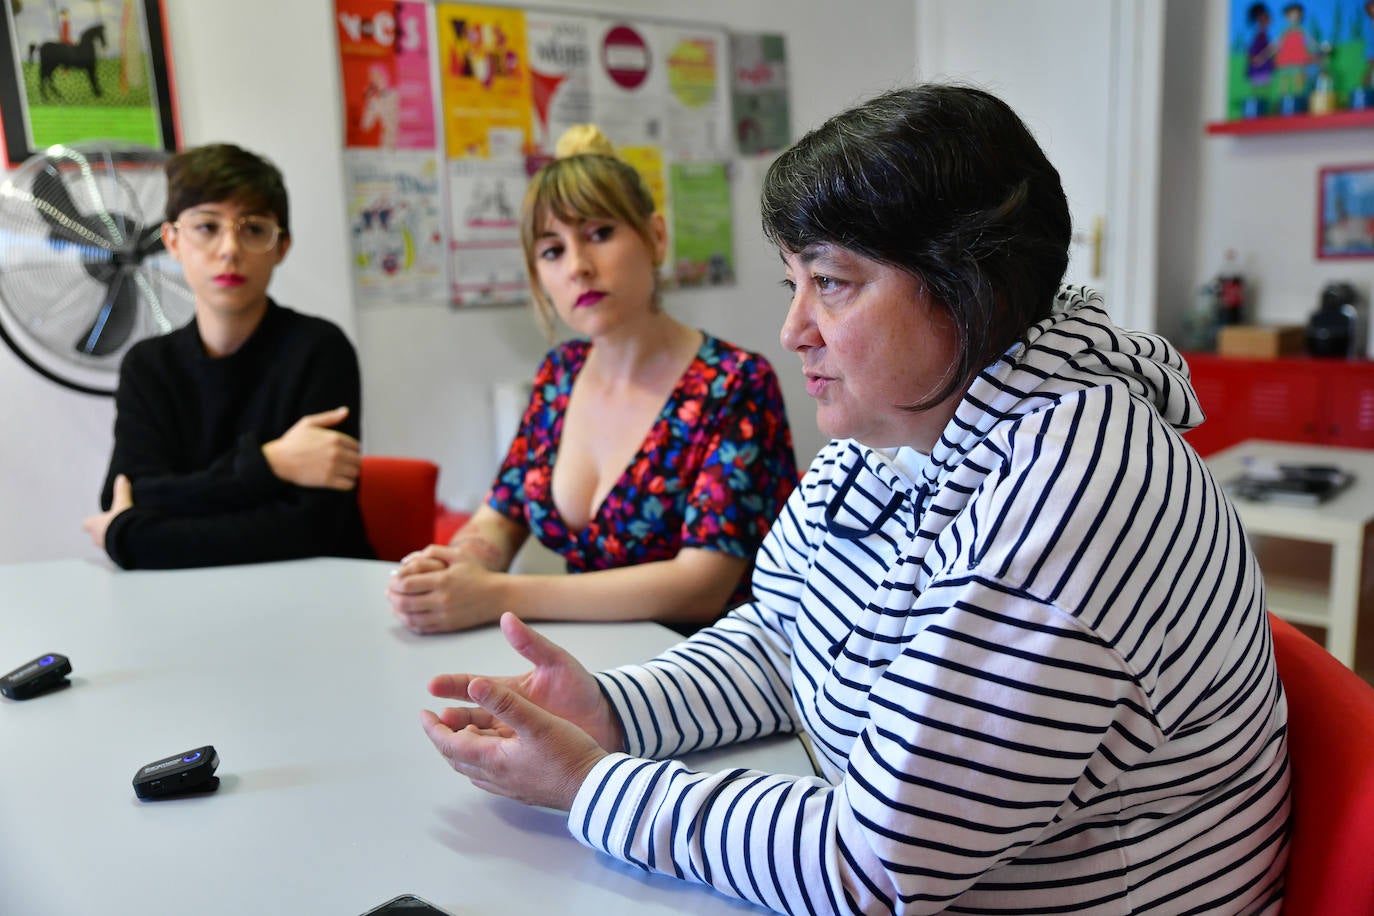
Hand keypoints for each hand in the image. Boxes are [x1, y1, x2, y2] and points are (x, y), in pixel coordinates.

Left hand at [82, 474, 132, 548]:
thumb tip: (122, 477)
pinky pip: (117, 551)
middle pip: (96, 535)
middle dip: (103, 532)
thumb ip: (121, 492)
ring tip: (124, 536)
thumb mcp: (122, 504)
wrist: (128, 540)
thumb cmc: (120, 522)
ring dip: (113, 540)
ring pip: (106, 543)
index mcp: (94, 525)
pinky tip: (130, 545)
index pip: (86, 524)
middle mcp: (97, 537)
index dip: (91, 522)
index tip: (95, 521)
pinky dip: (121, 548)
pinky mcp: (116, 555)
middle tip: (113, 527)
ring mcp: (105, 548)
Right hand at [261, 406, 359, 489]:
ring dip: (352, 473)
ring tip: (344, 473)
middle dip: (353, 462)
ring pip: (355, 473)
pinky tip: (341, 481)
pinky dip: (348, 484)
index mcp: (334, 438)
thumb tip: (345, 411)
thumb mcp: (308, 423)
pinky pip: (349, 485)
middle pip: (358, 460)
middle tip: (345, 465)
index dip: (353, 450)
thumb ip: (329, 417)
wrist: (277, 460)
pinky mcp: (328, 480)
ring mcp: (333, 467)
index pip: (357, 446)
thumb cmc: (291, 442)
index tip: (346, 454)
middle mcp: (336, 452)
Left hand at [387, 544, 501, 633]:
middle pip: (404, 602)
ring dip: (397, 611)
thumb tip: (408, 559)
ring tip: (394, 604)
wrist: (497, 596)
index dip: (394, 582)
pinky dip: (409, 622)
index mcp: (442, 580)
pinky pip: (421, 627)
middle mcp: (441, 599)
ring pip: (410, 617)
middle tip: (389, 592)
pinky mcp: (447, 626)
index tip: (393, 579)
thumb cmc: (477, 573)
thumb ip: (434, 551)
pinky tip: (406, 616)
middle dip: (392, 597)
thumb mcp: (458, 555)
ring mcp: (444, 615)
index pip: (407, 584)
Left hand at [420, 676, 607, 810]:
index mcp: (494, 759)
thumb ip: (504, 702)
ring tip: (463, 730)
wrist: (596, 787)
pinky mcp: (524, 789)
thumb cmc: (569, 754)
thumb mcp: (536, 721)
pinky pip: (489, 775)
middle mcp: (497, 777)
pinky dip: (480, 759)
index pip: (450, 745)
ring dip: (462, 749)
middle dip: (443, 738)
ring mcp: (510, 786)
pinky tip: (492, 752)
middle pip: (457, 759)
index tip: (424, 712)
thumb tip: (474, 685)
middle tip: (438, 720)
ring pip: (473, 769)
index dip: (434, 728)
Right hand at [426, 613, 625, 753]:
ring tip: (450, 738)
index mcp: (509, 690)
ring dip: (463, 738)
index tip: (433, 685)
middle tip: (436, 718)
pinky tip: (471, 762)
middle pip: (469, 715)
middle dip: (451, 717)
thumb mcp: (556, 662)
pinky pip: (495, 758)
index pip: (473, 685)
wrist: (605, 721)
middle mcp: (505, 713)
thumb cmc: (581, 689)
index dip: (452, 685)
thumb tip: (507, 618)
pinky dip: (480, 759)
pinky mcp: (523, 754)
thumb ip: (531, 643)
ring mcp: (513, 735)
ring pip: (478, 738)